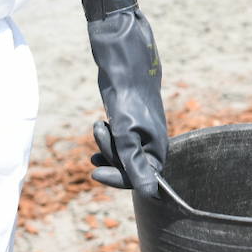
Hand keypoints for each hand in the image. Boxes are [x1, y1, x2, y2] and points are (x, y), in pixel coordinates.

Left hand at [80, 0, 167, 197]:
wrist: (125, 57)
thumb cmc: (127, 93)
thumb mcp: (125, 132)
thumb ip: (134, 164)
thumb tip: (149, 195)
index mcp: (158, 147)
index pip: (141, 180)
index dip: (117, 179)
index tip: (94, 171)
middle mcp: (153, 141)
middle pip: (129, 167)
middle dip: (110, 156)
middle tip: (99, 131)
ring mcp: (143, 130)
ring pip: (123, 153)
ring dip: (107, 146)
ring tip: (98, 126)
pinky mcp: (133, 119)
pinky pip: (120, 140)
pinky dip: (108, 139)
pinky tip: (100, 127)